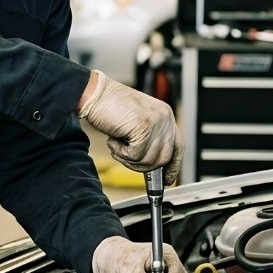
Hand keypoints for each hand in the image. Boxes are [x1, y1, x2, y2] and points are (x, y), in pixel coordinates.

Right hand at [78, 70, 182, 184]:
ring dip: (128, 159)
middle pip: (164, 158)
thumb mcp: (136, 122)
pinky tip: (113, 140)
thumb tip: (153, 163)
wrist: (94, 93)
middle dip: (143, 165)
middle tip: (125, 157)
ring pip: (149, 160)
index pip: (178, 147)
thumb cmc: (109, 106)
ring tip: (116, 145)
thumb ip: (149, 138)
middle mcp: (165, 117)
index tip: (167, 179)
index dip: (173, 165)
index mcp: (165, 114)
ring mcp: (156, 122)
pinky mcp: (144, 127)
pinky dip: (120, 153)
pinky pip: (135, 156)